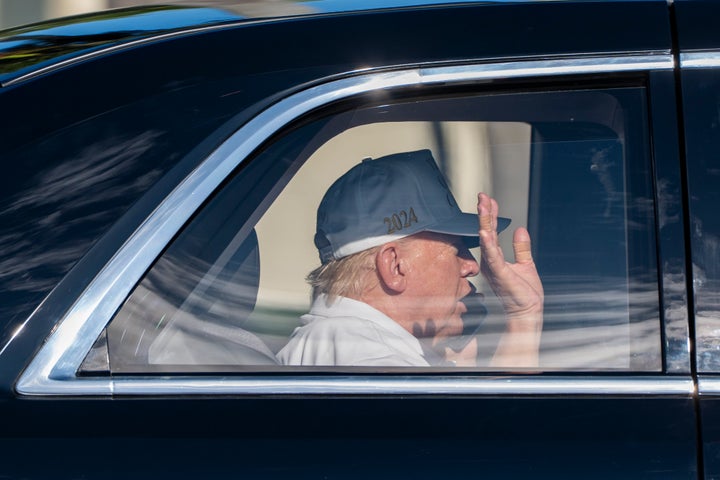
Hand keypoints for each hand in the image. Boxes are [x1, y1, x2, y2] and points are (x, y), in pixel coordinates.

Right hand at [477, 193, 543, 366]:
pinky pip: (493, 256)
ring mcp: (494, 267)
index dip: (491, 215)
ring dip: (485, 222)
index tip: (490, 199)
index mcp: (495, 259)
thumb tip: (521, 230)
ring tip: (483, 206)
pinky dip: (488, 244)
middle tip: (482, 196)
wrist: (528, 313)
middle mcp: (491, 261)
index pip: (492, 232)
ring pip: (487, 240)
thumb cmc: (524, 294)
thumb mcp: (526, 265)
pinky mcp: (500, 274)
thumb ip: (521, 248)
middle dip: (484, 213)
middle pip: (486, 232)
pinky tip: (485, 232)